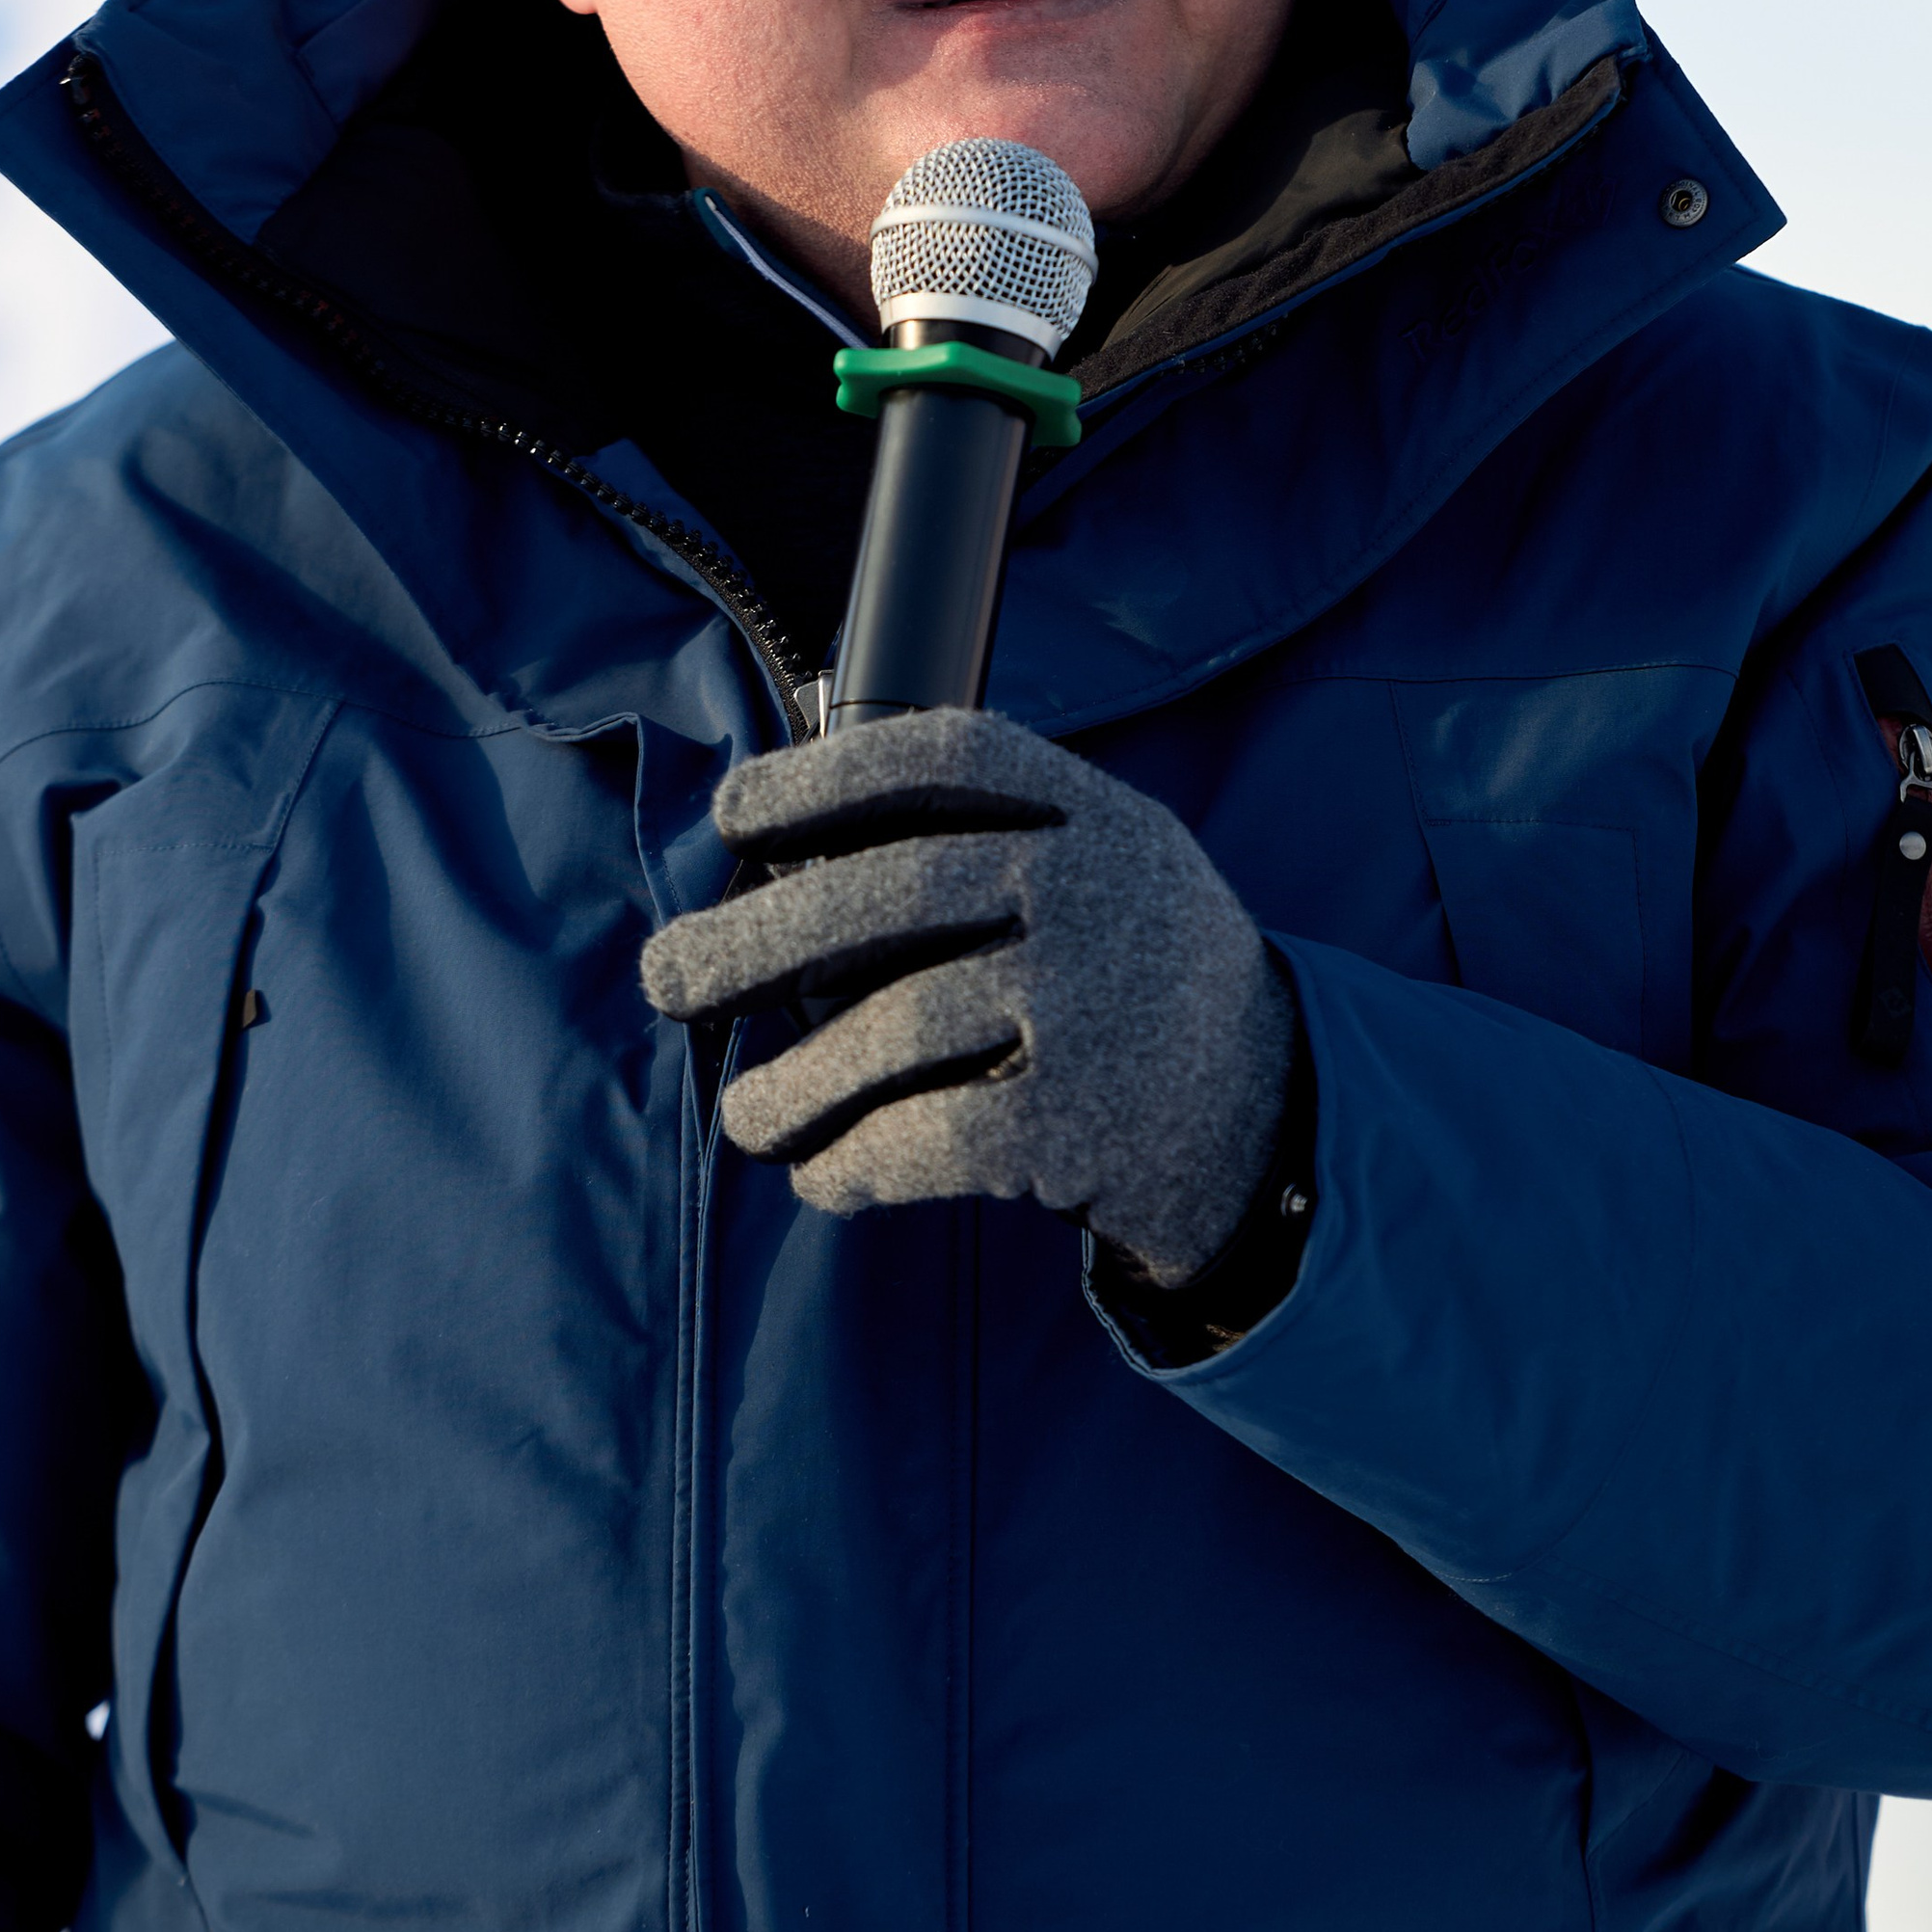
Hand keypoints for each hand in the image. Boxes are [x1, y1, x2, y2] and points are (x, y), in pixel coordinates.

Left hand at [640, 709, 1293, 1284]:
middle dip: (753, 938)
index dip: (820, 776)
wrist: (1265, 1119)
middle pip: (891, 892)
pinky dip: (854, 1163)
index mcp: (1094, 811)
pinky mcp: (1079, 1120)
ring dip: (792, 1083)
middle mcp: (1096, 889)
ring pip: (894, 1028)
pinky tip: (822, 1174)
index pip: (942, 756)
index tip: (730, 813)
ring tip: (743, 1116)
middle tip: (665, 976)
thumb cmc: (1130, 981)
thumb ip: (985, 843)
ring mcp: (1092, 1003)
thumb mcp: (1104, 868)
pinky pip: (927, 1137)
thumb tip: (772, 870)